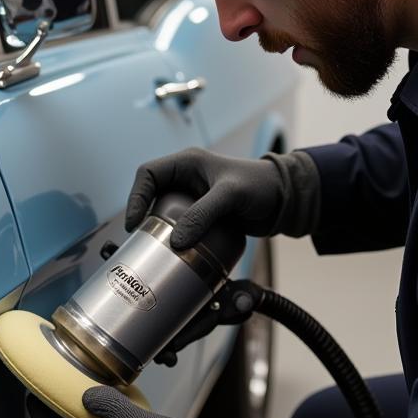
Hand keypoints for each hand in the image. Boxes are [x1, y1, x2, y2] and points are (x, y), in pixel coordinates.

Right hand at [125, 147, 319, 248]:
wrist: (284, 199)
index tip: (133, 223)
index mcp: (186, 163)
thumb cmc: (260, 185)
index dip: (135, 197)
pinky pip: (180, 226)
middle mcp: (186, 178)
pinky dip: (175, 239)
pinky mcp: (202, 215)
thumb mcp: (230, 196)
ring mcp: (193, 197)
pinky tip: (176, 253)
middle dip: (143, 217)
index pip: (147, 174)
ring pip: (163, 213)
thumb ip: (203, 215)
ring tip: (155, 249)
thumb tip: (176, 241)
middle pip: (151, 196)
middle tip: (141, 240)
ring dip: (158, 231)